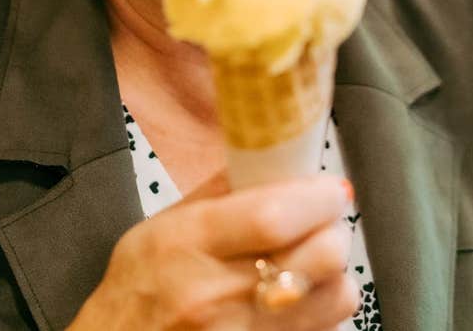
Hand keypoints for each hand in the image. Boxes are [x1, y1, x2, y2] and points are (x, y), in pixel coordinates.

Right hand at [69, 173, 359, 330]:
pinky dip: (324, 303)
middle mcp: (219, 293)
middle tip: (325, 218)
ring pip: (335, 294)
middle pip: (318, 255)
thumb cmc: (138, 288)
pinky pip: (326, 325)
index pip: (273, 216)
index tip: (330, 187)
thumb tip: (269, 158)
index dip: (316, 197)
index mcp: (189, 243)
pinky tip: (301, 293)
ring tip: (313, 258)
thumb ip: (218, 193)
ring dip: (335, 269)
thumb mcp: (161, 227)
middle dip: (334, 228)